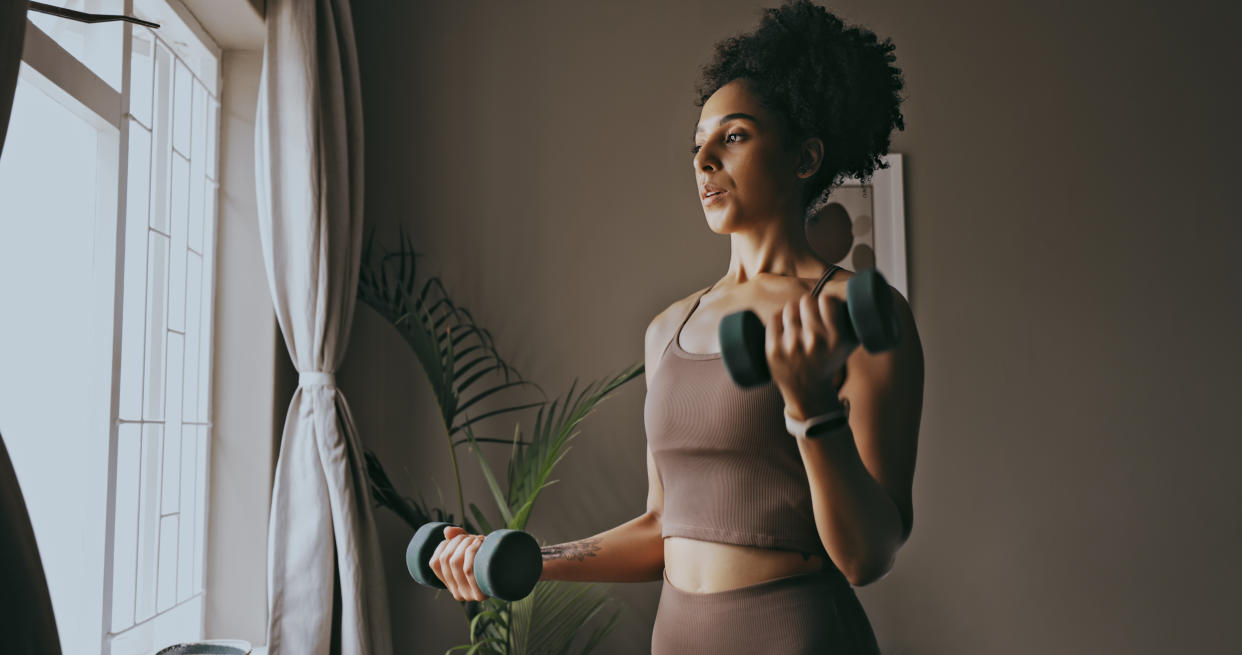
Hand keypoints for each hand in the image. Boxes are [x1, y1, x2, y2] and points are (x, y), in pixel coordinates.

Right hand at [430, 526, 489, 601]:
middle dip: (458, 540)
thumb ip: (456, 538)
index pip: (434, 563)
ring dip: (466, 543)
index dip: (443, 545)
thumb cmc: (489, 558)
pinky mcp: (480, 594)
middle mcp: (457, 593)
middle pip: (447, 559)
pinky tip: (480, 543)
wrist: (514, 571)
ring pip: (456, 563)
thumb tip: (447, 531)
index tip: (457, 537)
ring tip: (478, 540)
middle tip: (472, 537)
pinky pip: (468, 571)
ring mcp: (468, 595)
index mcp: (450, 584)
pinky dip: (471, 552)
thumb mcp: (471, 547)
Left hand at [765, 289, 850, 415]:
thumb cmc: (829, 362)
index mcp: (836, 340)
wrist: (808, 392)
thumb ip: (854, 321)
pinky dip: (780, 320)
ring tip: (798, 324)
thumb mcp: (849, 345)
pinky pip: (775, 317)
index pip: (827, 300)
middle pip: (806, 301)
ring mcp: (792, 346)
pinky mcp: (773, 350)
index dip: (825, 302)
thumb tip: (855, 296)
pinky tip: (785, 329)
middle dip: (808, 306)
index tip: (824, 308)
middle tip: (809, 317)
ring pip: (790, 307)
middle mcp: (815, 342)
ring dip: (794, 312)